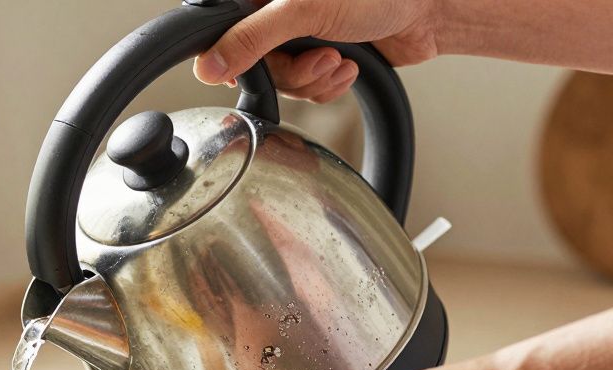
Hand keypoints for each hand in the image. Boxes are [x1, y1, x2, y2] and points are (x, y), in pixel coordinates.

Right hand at [194, 0, 441, 102]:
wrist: (430, 11)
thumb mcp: (304, 11)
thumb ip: (252, 38)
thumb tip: (208, 66)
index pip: (227, 33)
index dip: (235, 57)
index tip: (248, 71)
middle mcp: (278, 14)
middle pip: (256, 64)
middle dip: (293, 72)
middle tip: (319, 58)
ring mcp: (300, 37)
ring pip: (283, 80)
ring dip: (315, 80)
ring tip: (340, 60)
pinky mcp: (320, 56)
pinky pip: (307, 88)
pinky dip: (329, 85)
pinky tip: (348, 66)